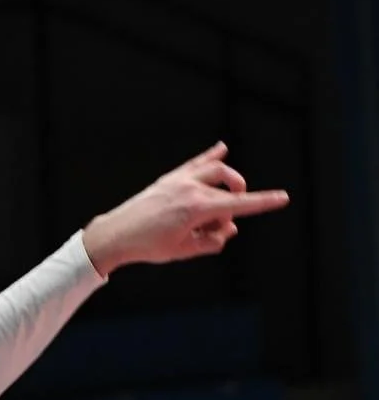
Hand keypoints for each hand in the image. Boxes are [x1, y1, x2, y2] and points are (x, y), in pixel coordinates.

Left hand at [82, 142, 288, 275]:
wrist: (116, 234)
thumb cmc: (148, 246)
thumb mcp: (184, 251)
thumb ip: (211, 241)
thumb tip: (228, 229)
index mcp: (196, 208)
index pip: (238, 204)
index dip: (263, 202)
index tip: (283, 198)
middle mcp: (190, 188)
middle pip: (229, 190)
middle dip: (233, 206)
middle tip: (221, 226)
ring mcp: (180, 180)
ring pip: (216, 170)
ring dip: (227, 182)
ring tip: (220, 203)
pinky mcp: (170, 178)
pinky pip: (195, 163)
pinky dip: (210, 156)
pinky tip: (222, 149)